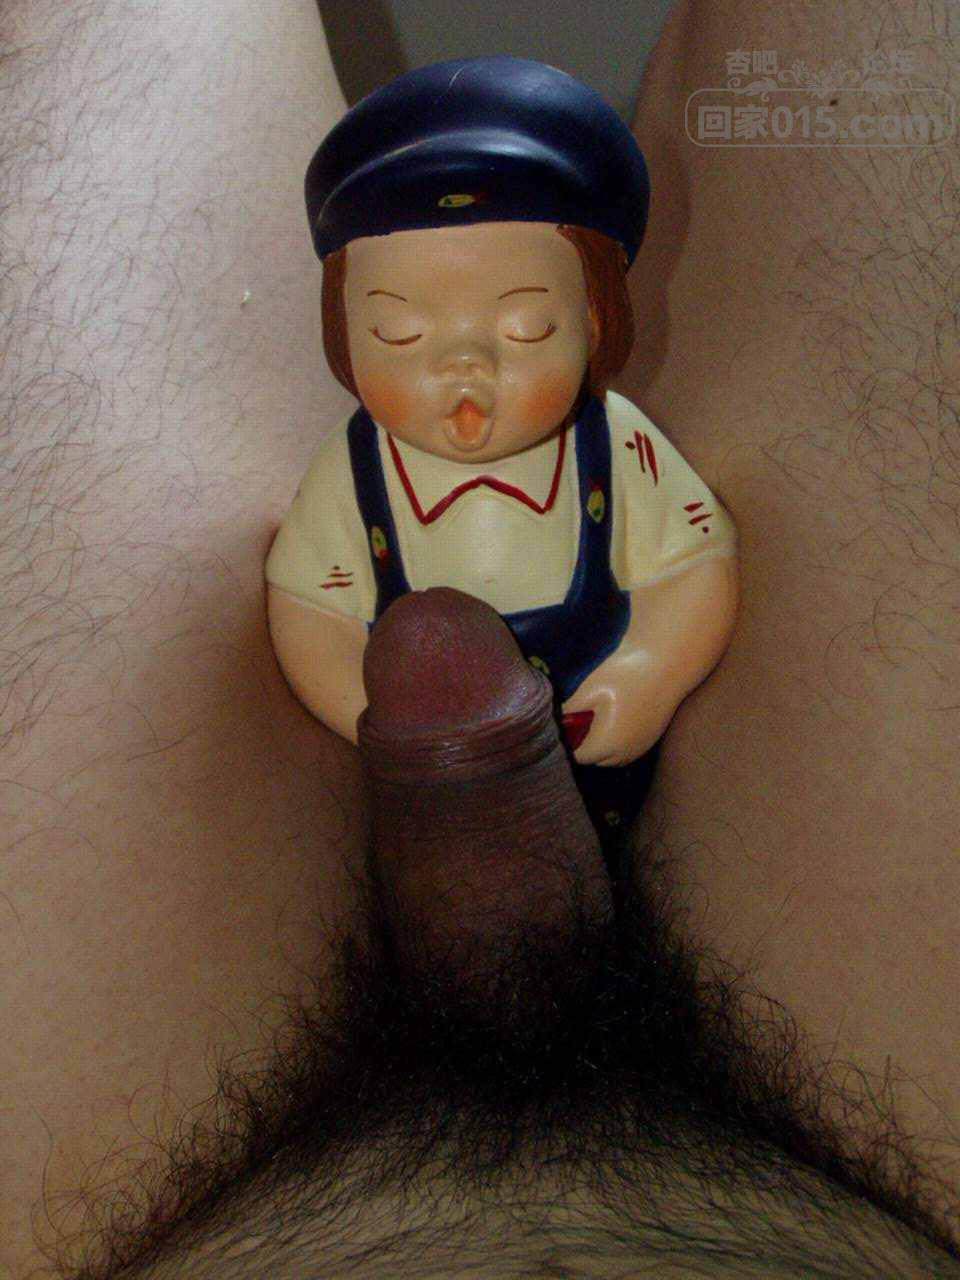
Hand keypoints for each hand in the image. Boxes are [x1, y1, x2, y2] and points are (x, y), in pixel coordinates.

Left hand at [561, 648, 678, 766]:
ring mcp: (640, 748)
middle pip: (593, 759)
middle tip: (578, 715)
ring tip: (596, 715)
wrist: (666, 662)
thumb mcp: (588, 690)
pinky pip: (625, 748)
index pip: (576, 756)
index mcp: (608, 745)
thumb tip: (552, 723)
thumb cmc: (625, 674)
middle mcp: (625, 754)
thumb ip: (569, 712)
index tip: (563, 721)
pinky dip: (615, 738)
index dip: (567, 740)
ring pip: (610, 756)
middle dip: (583, 742)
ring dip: (600, 743)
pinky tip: (614, 714)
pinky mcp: (650, 739)